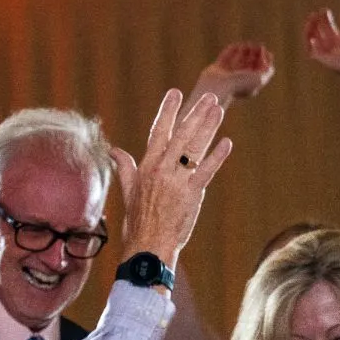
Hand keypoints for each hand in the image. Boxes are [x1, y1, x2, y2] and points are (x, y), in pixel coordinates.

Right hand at [110, 90, 231, 270]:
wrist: (148, 245)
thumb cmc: (137, 220)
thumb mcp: (128, 190)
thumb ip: (125, 166)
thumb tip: (113, 150)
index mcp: (146, 166)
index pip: (158, 132)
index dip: (167, 112)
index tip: (174, 93)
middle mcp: (161, 170)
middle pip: (181, 135)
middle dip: (194, 114)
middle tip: (207, 97)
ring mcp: (177, 181)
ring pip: (194, 148)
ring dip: (208, 128)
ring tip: (218, 110)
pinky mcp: (191, 194)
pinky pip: (206, 171)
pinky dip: (216, 156)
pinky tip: (226, 143)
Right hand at [196, 42, 273, 100]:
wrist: (218, 86)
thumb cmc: (240, 84)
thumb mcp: (260, 79)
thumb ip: (268, 71)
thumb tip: (267, 61)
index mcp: (250, 86)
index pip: (259, 71)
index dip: (264, 60)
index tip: (263, 50)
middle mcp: (239, 82)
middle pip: (249, 66)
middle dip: (254, 54)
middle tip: (256, 46)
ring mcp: (227, 75)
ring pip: (237, 61)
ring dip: (244, 52)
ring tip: (247, 45)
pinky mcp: (217, 69)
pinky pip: (225, 57)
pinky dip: (230, 51)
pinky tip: (236, 46)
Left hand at [304, 9, 339, 77]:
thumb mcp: (334, 60)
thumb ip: (321, 53)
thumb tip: (311, 41)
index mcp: (326, 58)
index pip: (311, 43)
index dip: (309, 31)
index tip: (311, 20)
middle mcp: (334, 54)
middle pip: (321, 36)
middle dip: (317, 24)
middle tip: (318, 12)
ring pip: (334, 32)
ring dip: (328, 21)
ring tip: (325, 10)